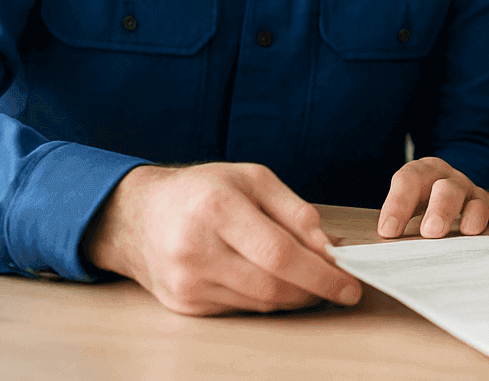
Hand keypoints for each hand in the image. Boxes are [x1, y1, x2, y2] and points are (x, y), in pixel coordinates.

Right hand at [85, 162, 358, 315]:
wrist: (138, 216)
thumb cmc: (202, 191)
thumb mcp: (253, 179)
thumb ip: (295, 211)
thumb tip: (329, 248)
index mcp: (217, 208)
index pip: (280, 253)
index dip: (320, 274)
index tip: (349, 283)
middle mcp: (197, 249)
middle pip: (271, 286)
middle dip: (314, 291)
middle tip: (339, 287)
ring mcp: (187, 282)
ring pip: (259, 303)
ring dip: (294, 298)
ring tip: (312, 282)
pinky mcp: (184, 305)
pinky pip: (240, 309)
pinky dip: (266, 300)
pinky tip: (277, 285)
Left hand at [377, 156, 488, 237]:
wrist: (440, 204)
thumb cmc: (415, 211)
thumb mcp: (402, 210)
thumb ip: (394, 222)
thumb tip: (378, 248)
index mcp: (419, 172)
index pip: (407, 181)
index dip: (398, 204)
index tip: (388, 231)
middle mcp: (443, 176)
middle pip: (442, 186)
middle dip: (436, 209)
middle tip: (429, 232)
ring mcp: (464, 188)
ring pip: (462, 195)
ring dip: (453, 214)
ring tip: (446, 234)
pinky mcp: (480, 202)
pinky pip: (482, 207)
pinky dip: (478, 218)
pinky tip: (471, 233)